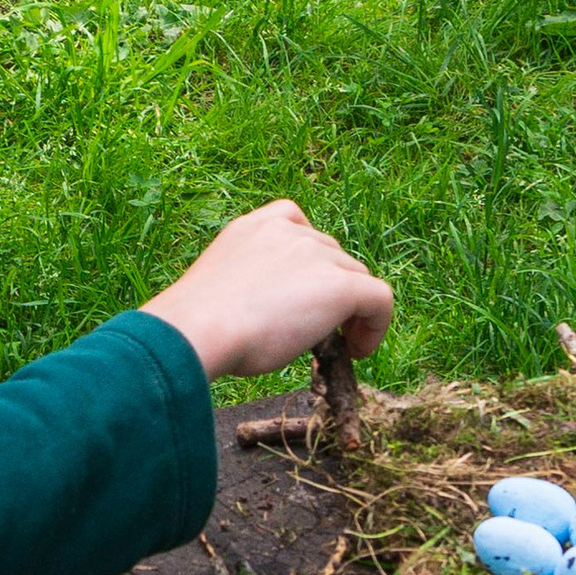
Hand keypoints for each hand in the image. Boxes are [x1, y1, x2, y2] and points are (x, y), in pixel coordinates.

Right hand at [139, 200, 392, 381]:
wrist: (196, 330)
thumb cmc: (196, 325)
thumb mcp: (220, 289)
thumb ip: (246, 284)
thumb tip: (262, 312)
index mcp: (255, 227)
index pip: (296, 223)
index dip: (307, 259)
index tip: (300, 290)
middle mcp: (291, 232)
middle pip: (331, 256)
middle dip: (327, 290)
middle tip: (313, 332)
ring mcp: (318, 254)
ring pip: (354, 277)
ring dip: (348, 309)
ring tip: (334, 347)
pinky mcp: (342, 285)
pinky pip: (379, 299)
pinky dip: (376, 326)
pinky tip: (358, 351)